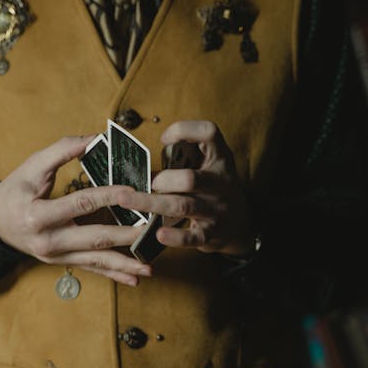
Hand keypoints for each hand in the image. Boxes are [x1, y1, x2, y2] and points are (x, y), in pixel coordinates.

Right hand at [0, 136, 150, 285]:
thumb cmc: (14, 191)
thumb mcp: (31, 167)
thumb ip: (61, 150)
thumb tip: (93, 138)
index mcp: (38, 215)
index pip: (81, 204)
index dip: (109, 197)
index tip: (134, 192)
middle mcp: (48, 241)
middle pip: (94, 238)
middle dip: (126, 235)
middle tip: (152, 230)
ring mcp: (55, 256)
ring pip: (96, 260)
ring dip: (125, 265)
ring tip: (149, 268)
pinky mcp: (61, 262)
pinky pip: (91, 269)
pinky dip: (114, 275)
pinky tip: (134, 280)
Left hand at [118, 121, 254, 255]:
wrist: (241, 225)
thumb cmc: (213, 190)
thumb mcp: (208, 168)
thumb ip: (183, 161)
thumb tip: (140, 163)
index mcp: (219, 159)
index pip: (209, 133)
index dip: (185, 131)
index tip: (164, 139)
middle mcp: (220, 182)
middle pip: (190, 178)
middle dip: (163, 180)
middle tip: (147, 183)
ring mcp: (216, 209)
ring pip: (183, 206)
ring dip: (152, 203)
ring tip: (126, 201)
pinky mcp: (211, 233)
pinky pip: (191, 236)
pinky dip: (174, 236)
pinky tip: (157, 233)